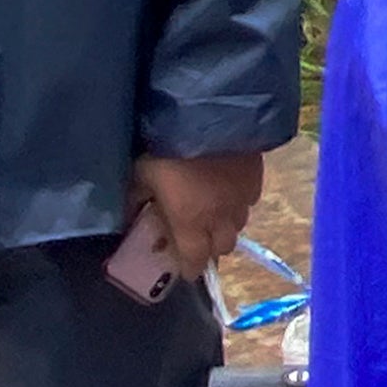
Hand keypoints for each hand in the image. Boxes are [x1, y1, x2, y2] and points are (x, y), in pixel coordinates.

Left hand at [126, 149, 268, 274]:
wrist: (209, 116)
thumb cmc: (167, 148)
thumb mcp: (141, 173)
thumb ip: (137, 199)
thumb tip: (129, 216)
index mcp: (190, 223)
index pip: (195, 260)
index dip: (190, 268)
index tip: (185, 270)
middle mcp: (220, 218)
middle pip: (223, 248)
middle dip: (210, 248)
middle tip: (197, 238)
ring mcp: (243, 199)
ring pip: (239, 226)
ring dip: (226, 226)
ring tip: (213, 213)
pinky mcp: (257, 179)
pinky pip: (250, 200)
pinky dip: (239, 202)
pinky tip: (227, 189)